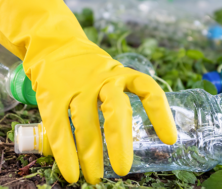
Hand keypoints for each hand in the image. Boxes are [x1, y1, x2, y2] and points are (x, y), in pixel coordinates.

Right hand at [0, 0, 177, 183]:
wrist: (52, 45)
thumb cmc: (87, 70)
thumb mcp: (109, 75)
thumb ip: (118, 104)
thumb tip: (127, 147)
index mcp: (121, 74)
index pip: (147, 89)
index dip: (160, 113)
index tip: (169, 139)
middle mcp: (101, 79)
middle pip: (116, 109)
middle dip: (120, 141)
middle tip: (124, 169)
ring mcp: (76, 87)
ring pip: (86, 123)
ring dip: (90, 155)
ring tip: (94, 178)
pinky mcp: (53, 95)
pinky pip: (59, 128)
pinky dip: (65, 154)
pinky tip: (71, 173)